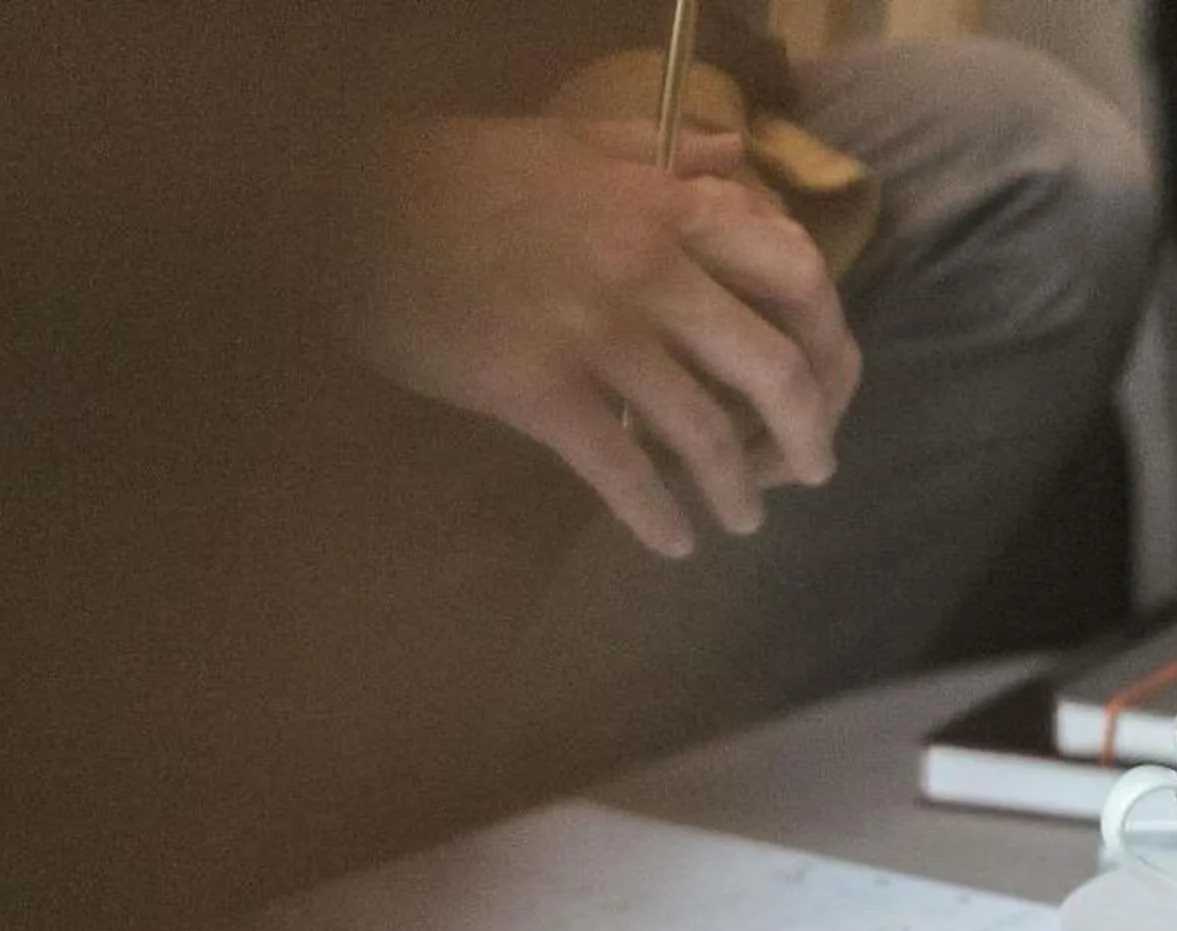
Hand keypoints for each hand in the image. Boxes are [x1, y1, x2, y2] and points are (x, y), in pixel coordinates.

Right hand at [353, 118, 860, 557]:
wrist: (346, 207)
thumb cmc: (455, 175)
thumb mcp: (568, 140)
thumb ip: (660, 151)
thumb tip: (735, 155)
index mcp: (665, 205)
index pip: (794, 274)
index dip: (828, 339)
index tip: (830, 380)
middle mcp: (648, 267)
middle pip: (774, 368)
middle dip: (807, 434)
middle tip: (812, 470)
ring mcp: (596, 331)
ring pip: (704, 432)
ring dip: (735, 490)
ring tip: (743, 520)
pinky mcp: (539, 387)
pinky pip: (623, 469)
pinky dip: (659, 517)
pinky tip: (673, 543)